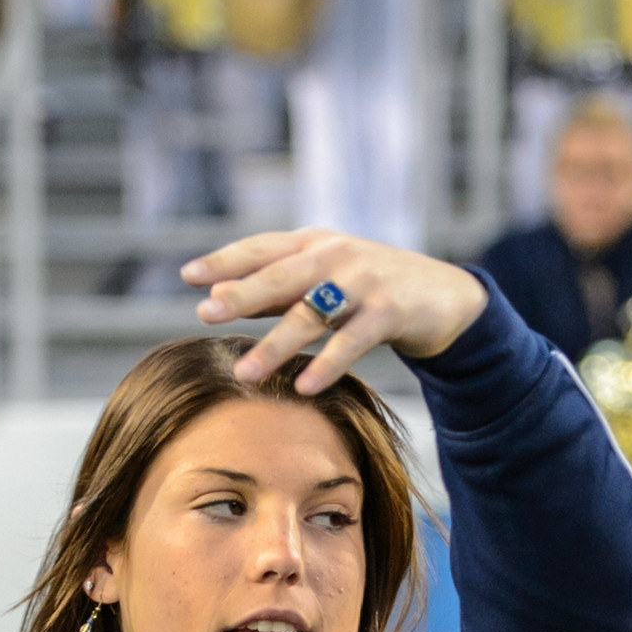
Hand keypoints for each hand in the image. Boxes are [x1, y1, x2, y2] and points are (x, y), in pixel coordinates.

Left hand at [184, 226, 487, 393]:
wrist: (443, 296)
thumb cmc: (370, 289)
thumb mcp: (322, 280)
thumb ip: (274, 288)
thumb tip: (215, 292)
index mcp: (313, 244)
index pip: (261, 248)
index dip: (225, 260)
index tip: (188, 276)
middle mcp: (336, 255)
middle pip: (280, 276)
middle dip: (241, 294)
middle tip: (204, 313)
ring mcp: (364, 281)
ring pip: (312, 313)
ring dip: (276, 344)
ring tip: (245, 374)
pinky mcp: (389, 310)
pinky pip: (352, 341)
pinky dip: (328, 364)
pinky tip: (304, 387)